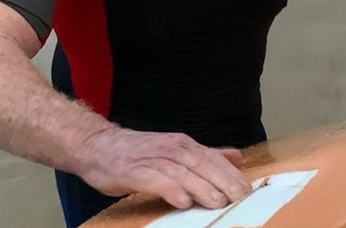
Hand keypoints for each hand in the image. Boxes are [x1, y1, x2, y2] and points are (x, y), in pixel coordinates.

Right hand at [76, 127, 251, 208]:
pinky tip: (182, 201)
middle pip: (201, 164)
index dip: (230, 174)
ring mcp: (152, 159)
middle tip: (239, 197)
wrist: (98, 146)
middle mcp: (171, 148)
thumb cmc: (139, 152)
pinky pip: (154, 180)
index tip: (247, 189)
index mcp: (183, 145)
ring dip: (201, 187)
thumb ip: (205, 155)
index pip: (212, 158)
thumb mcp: (175, 150)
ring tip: (218, 202)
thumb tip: (235, 157)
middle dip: (222, 180)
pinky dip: (169, 189)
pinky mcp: (133, 171)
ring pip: (181, 172)